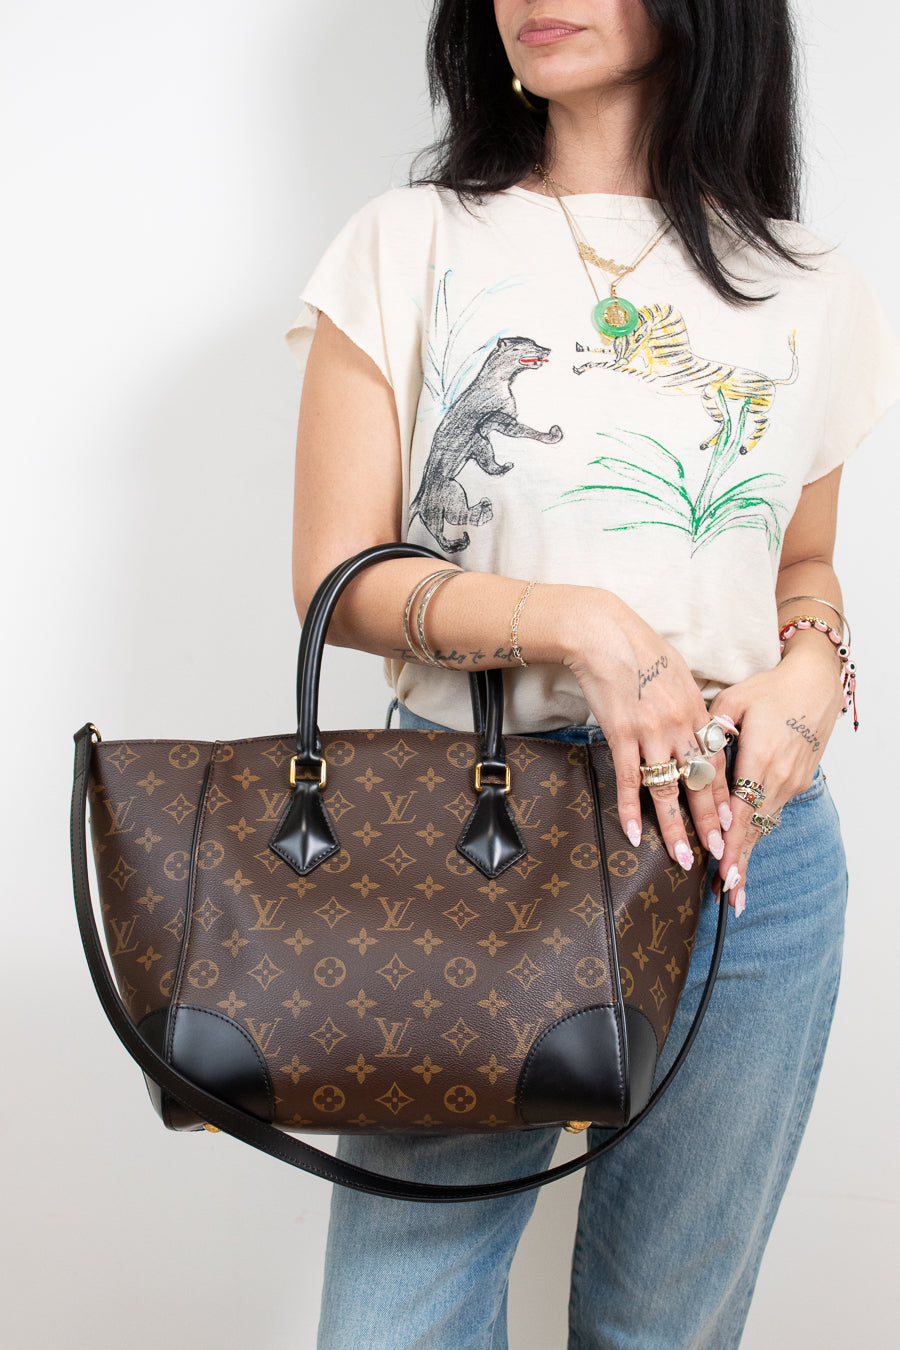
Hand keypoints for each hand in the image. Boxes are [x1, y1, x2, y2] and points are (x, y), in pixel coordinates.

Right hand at [565, 592, 730, 873]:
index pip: (717, 763)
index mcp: (697, 711)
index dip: (725, 796)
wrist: (605, 634)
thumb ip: (689, 703)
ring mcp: (652, 733)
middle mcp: (681, 726)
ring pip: (668, 790)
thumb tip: (695, 723)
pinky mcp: (622, 734)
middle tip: (720, 852)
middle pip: (700, 784)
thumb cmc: (641, 648)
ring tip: (681, 857)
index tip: (733, 822)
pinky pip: (629, 780)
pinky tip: (633, 833)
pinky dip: (630, 809)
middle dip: (710, 822)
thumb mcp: (678, 672)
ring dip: (675, 827)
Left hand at [709, 636, 843, 911]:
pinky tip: (747, 849)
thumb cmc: (771, 688)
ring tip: (733, 885)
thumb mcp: (734, 701)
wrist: (816, 682)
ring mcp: (791, 781)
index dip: (732, 846)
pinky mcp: (798, 780)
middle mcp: (779, 778)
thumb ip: (711, 731)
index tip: (722, 874)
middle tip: (726, 899)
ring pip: (765, 825)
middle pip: (756, 830)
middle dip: (740, 864)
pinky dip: (758, 833)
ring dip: (749, 853)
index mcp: (760, 759)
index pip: (742, 813)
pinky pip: (772, 812)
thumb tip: (693, 753)